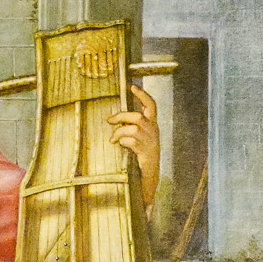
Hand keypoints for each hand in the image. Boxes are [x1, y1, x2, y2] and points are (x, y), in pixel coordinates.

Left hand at [108, 84, 161, 207]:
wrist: (150, 174)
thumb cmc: (142, 154)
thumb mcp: (140, 137)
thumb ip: (132, 127)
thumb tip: (115, 119)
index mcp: (153, 125)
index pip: (151, 105)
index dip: (142, 95)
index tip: (132, 87)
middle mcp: (153, 131)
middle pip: (137, 116)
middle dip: (121, 116)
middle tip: (109, 120)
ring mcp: (150, 141)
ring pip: (132, 128)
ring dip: (119, 132)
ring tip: (113, 139)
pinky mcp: (145, 151)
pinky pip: (130, 141)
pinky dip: (122, 141)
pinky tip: (119, 145)